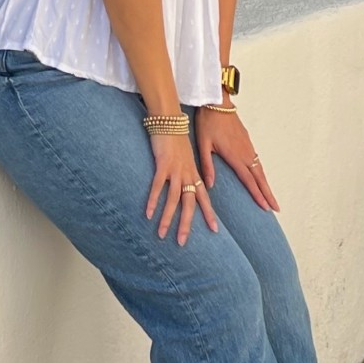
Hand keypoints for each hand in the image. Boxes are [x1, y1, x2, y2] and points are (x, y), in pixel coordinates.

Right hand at [144, 131, 217, 245]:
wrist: (169, 119)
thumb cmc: (175, 139)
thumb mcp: (185, 157)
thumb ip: (186, 172)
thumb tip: (186, 185)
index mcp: (193, 173)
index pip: (203, 198)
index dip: (209, 213)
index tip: (214, 230)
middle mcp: (187, 174)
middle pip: (190, 204)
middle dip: (187, 225)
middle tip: (182, 243)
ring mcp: (175, 170)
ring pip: (174, 199)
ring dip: (167, 218)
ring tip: (162, 234)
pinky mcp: (163, 164)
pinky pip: (158, 186)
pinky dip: (153, 200)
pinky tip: (148, 213)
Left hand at [196, 105, 279, 213]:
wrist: (217, 102)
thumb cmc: (208, 122)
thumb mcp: (203, 145)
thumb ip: (207, 166)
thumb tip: (210, 185)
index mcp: (235, 156)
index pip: (249, 180)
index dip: (257, 195)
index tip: (265, 207)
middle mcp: (245, 152)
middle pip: (260, 178)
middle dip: (268, 194)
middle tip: (276, 208)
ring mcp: (248, 146)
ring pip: (260, 169)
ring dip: (266, 184)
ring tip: (271, 198)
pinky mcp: (247, 140)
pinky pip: (257, 160)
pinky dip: (261, 173)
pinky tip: (261, 178)